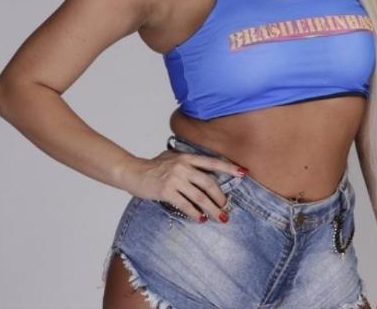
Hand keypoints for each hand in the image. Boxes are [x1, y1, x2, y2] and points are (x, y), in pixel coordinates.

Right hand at [122, 149, 246, 222]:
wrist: (134, 172)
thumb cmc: (153, 166)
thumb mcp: (172, 158)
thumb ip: (188, 161)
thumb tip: (205, 169)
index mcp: (186, 157)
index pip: (212, 162)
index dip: (228, 168)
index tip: (243, 173)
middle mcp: (183, 166)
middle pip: (209, 182)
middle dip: (220, 197)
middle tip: (226, 207)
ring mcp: (175, 178)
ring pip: (199, 196)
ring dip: (212, 209)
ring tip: (220, 217)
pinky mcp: (166, 191)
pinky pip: (185, 204)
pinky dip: (195, 213)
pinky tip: (201, 219)